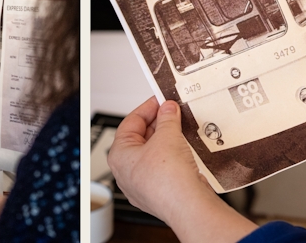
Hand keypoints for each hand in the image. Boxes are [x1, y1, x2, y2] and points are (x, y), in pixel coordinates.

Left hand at [108, 98, 219, 223]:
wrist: (187, 205)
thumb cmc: (168, 179)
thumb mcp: (167, 136)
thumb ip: (166, 118)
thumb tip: (167, 109)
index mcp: (119, 156)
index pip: (130, 123)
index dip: (147, 108)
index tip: (161, 100)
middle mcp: (126, 173)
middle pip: (141, 138)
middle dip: (158, 124)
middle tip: (174, 113)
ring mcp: (142, 185)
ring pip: (153, 154)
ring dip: (167, 139)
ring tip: (182, 128)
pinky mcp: (159, 192)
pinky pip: (164, 168)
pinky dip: (174, 156)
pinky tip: (186, 149)